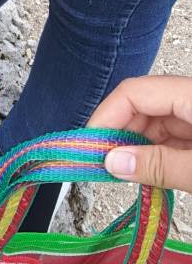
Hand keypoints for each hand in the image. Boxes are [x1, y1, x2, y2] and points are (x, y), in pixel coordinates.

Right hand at [89, 76, 191, 190]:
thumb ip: (159, 165)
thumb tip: (116, 162)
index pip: (134, 92)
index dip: (105, 117)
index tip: (90, 145)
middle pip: (143, 105)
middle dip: (120, 135)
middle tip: (103, 164)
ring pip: (157, 122)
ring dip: (137, 146)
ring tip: (124, 171)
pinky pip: (174, 135)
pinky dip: (157, 152)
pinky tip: (149, 170)